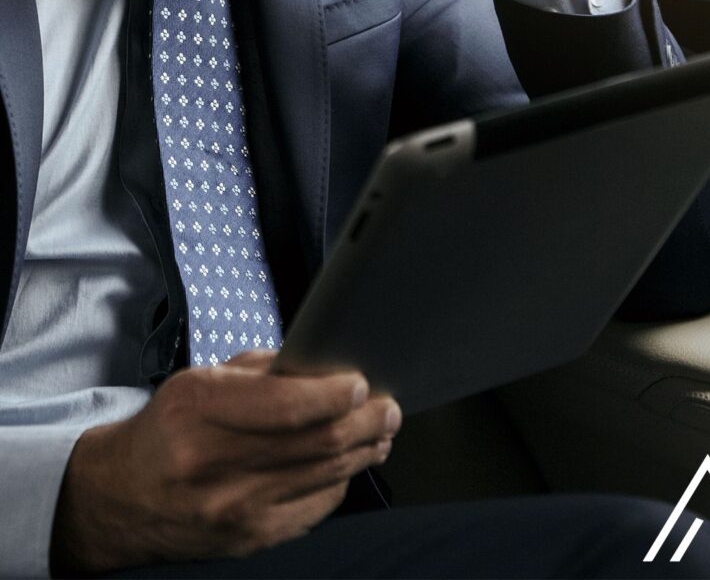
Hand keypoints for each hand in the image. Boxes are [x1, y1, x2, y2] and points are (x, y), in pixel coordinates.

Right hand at [50, 352, 400, 574]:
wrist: (124, 496)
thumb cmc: (171, 426)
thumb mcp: (202, 379)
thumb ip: (263, 371)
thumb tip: (326, 367)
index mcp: (199, 408)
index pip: (285, 404)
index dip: (333, 394)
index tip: (362, 383)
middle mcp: (214, 463)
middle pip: (316, 442)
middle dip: (365, 422)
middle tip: (389, 407)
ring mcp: (233, 508)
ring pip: (324, 476)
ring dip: (364, 450)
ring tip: (382, 431)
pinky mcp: (248, 539)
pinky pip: (315, 508)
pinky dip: (340, 482)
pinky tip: (350, 462)